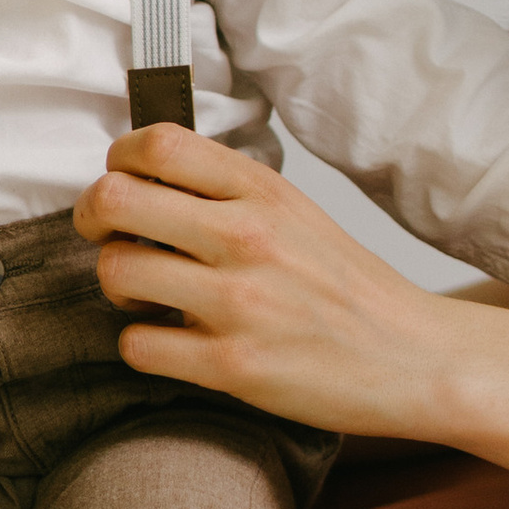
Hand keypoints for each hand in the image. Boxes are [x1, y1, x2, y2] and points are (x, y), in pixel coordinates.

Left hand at [74, 125, 458, 436]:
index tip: (124, 182)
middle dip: (93, 220)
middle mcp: (247, 237)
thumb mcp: (296, 212)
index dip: (118, 160)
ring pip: (116, 271)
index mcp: (262, 191)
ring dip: (117, 287)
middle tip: (108, 238)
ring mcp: (238, 302)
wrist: (416, 359)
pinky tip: (172, 343)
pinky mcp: (232, 365)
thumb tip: (148, 176)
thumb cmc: (349, 289)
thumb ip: (228, 191)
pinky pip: (137, 346)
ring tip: (147, 297)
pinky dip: (143, 346)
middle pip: (114, 199)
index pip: (157, 143)